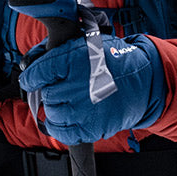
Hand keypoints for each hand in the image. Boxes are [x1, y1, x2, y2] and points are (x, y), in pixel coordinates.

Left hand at [20, 13, 166, 145]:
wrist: (144, 81)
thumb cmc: (115, 60)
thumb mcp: (88, 41)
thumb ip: (60, 48)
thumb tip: (34, 57)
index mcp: (74, 59)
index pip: (38, 72)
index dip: (31, 77)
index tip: (32, 80)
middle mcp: (77, 84)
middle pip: (47, 95)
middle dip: (51, 92)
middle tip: (61, 89)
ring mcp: (84, 108)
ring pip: (53, 114)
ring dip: (56, 110)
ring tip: (68, 103)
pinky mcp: (92, 127)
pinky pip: (63, 134)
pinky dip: (60, 128)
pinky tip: (67, 119)